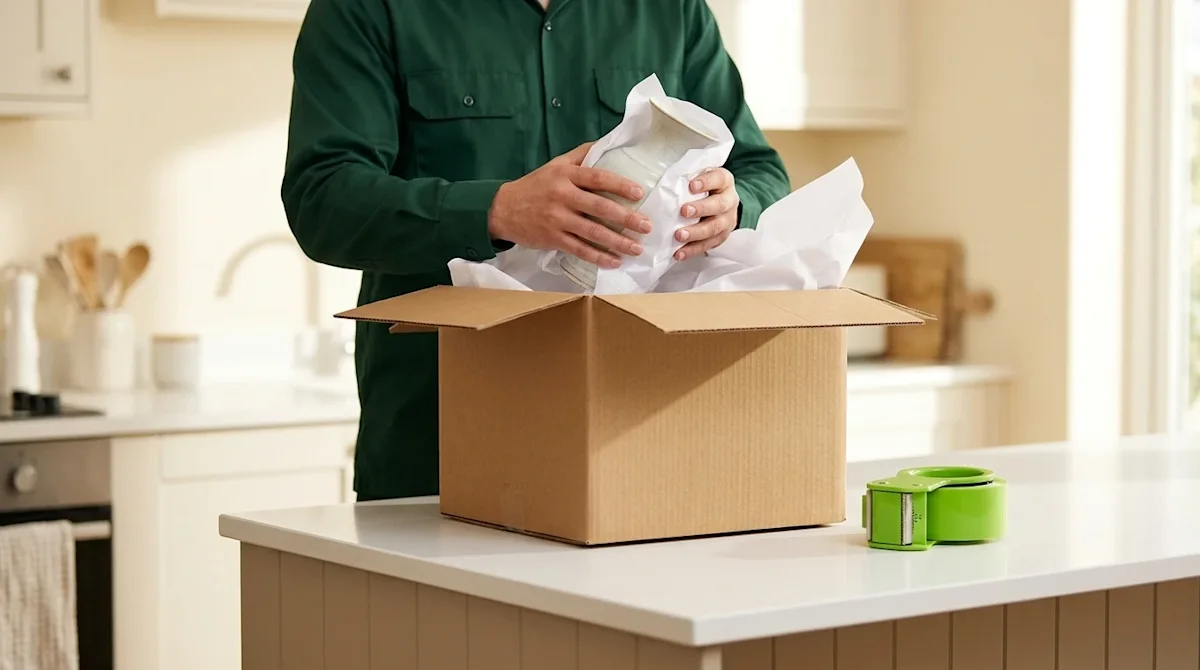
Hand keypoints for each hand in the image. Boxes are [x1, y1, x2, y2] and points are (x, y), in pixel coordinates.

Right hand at [487, 143, 652, 268]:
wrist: (503, 209)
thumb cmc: (536, 185)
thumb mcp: (556, 164)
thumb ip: (582, 154)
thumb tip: (610, 143)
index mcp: (565, 175)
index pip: (597, 178)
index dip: (620, 185)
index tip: (640, 193)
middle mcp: (562, 196)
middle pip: (599, 208)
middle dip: (627, 219)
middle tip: (647, 226)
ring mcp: (557, 219)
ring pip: (592, 233)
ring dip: (618, 242)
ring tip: (637, 248)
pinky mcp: (552, 239)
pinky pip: (580, 250)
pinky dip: (599, 257)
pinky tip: (615, 261)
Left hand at [674, 167, 738, 260]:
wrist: (723, 204)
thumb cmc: (706, 188)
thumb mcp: (701, 177)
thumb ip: (689, 177)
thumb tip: (664, 182)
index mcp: (724, 181)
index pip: (718, 179)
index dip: (706, 182)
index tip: (691, 185)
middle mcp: (729, 201)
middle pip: (719, 205)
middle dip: (701, 209)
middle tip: (684, 211)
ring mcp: (727, 221)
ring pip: (714, 228)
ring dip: (696, 233)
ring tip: (679, 236)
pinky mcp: (721, 237)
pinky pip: (708, 245)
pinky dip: (693, 249)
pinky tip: (679, 252)